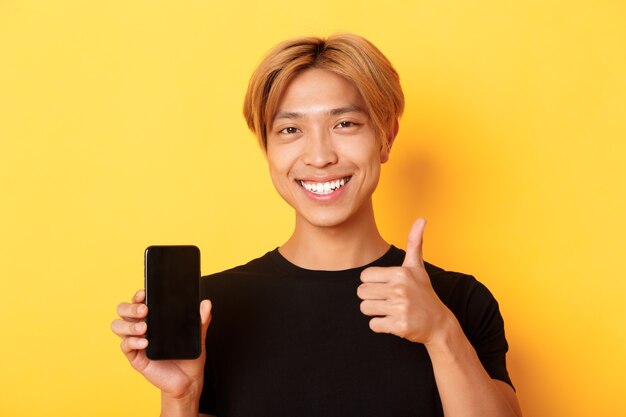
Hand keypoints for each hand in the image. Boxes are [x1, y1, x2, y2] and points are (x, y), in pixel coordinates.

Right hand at [111, 290, 211, 399]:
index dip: (138, 295)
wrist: (188, 379)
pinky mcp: (136, 357)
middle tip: (144, 310)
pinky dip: (133, 342)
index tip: (144, 293)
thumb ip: (201, 319)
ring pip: (118, 326)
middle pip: (123, 310)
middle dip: (130, 307)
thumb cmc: (189, 354)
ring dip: (129, 325)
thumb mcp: (198, 335)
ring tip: (144, 327)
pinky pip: (125, 346)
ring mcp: (137, 341)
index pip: (139, 301)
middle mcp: (142, 326)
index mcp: (154, 318)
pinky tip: (145, 342)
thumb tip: (207, 303)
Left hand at [357, 218, 454, 345]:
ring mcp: (400, 308)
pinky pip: (373, 325)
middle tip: (388, 300)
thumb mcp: (417, 267)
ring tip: (389, 310)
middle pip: (362, 292)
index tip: (386, 287)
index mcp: (400, 273)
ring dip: (374, 311)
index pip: (364, 276)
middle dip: (371, 298)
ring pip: (364, 308)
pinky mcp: (399, 326)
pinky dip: (380, 325)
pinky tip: (393, 321)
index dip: (372, 283)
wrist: (439, 323)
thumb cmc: (423, 292)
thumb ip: (415, 242)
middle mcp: (400, 289)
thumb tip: (422, 218)